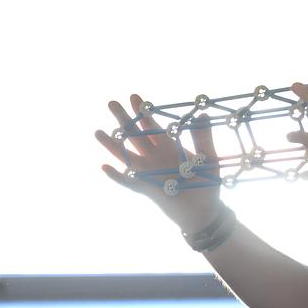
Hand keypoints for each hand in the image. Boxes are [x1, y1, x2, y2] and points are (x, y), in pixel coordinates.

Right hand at [95, 93, 222, 231]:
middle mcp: (155, 157)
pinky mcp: (147, 188)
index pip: (152, 126)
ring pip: (127, 156)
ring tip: (98, 132)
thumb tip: (202, 114)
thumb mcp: (209, 158)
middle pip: (135, 135)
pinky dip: (117, 176)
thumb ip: (204, 138)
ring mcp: (149, 172)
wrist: (205, 210)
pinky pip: (129, 182)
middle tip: (112, 103)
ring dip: (113, 145)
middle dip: (124, 120)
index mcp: (169, 146)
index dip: (143, 111)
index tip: (134, 96)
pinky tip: (105, 167)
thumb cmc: (208, 183)